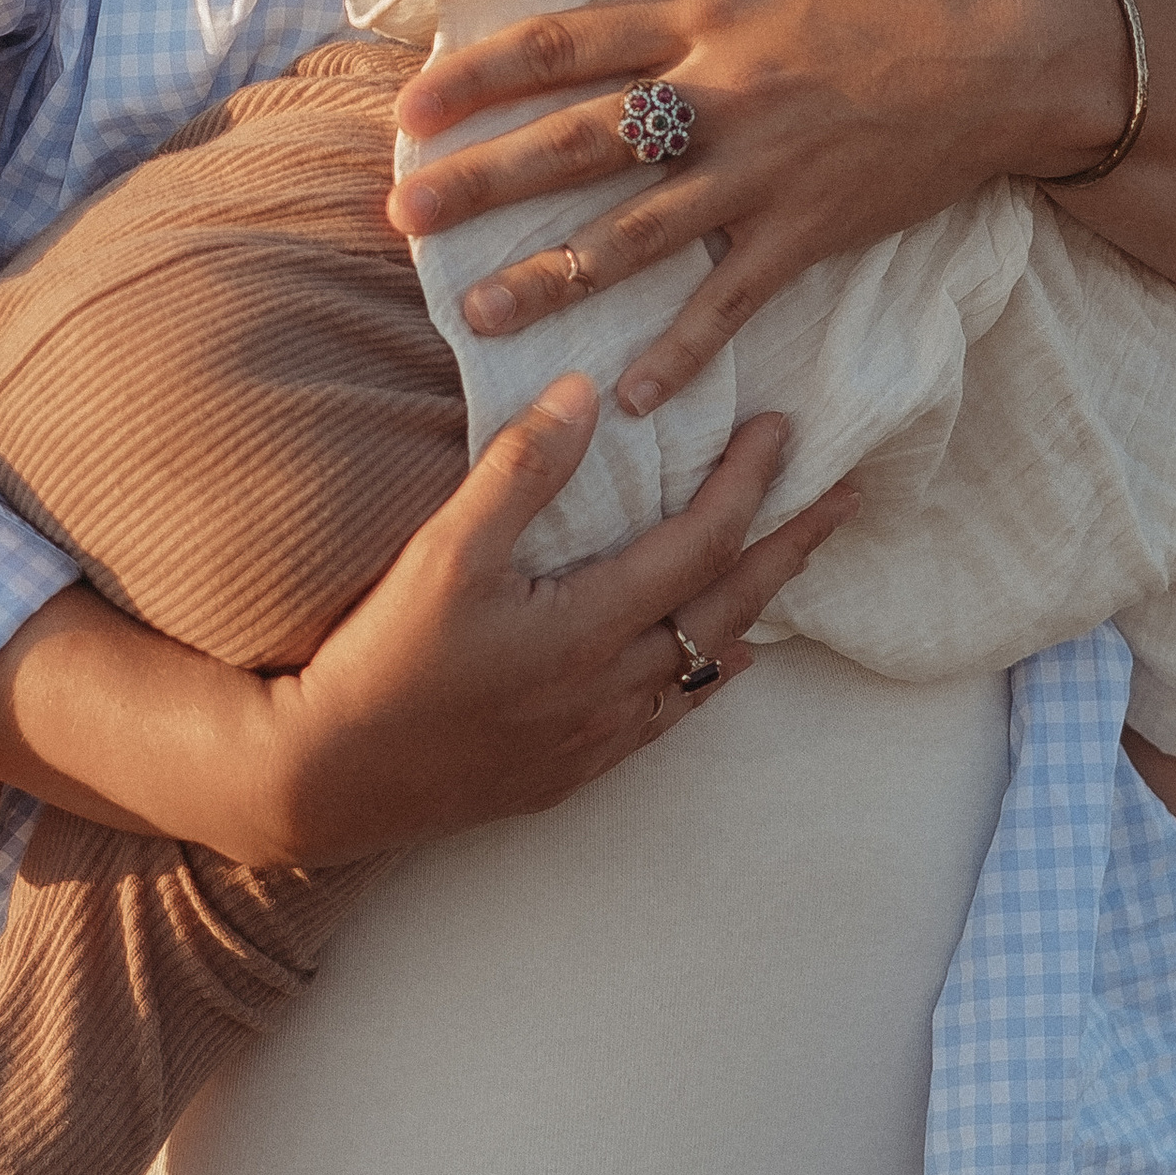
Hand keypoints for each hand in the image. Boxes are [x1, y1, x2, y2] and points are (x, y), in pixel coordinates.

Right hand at [259, 381, 860, 865]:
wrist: (330, 781)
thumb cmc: (383, 660)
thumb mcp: (443, 554)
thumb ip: (519, 471)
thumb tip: (587, 394)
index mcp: (589, 627)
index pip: (700, 544)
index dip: (747, 484)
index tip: (781, 430)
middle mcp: (613, 688)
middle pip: (732, 607)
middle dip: (792, 545)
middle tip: (845, 497)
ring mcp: (599, 737)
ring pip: (709, 664)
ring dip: (758, 606)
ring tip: (792, 562)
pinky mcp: (574, 771)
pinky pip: (674, 714)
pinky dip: (710, 671)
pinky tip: (724, 658)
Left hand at [388, 0, 1128, 416]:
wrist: (1020, 45)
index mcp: (704, 12)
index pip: (563, 47)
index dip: (477, 78)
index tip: (408, 110)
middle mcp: (719, 96)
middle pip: (574, 145)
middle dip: (480, 184)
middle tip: (399, 222)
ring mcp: (763, 171)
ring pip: (635, 234)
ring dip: (552, 279)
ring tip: (477, 316)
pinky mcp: (811, 230)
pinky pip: (734, 300)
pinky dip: (685, 350)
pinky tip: (635, 397)